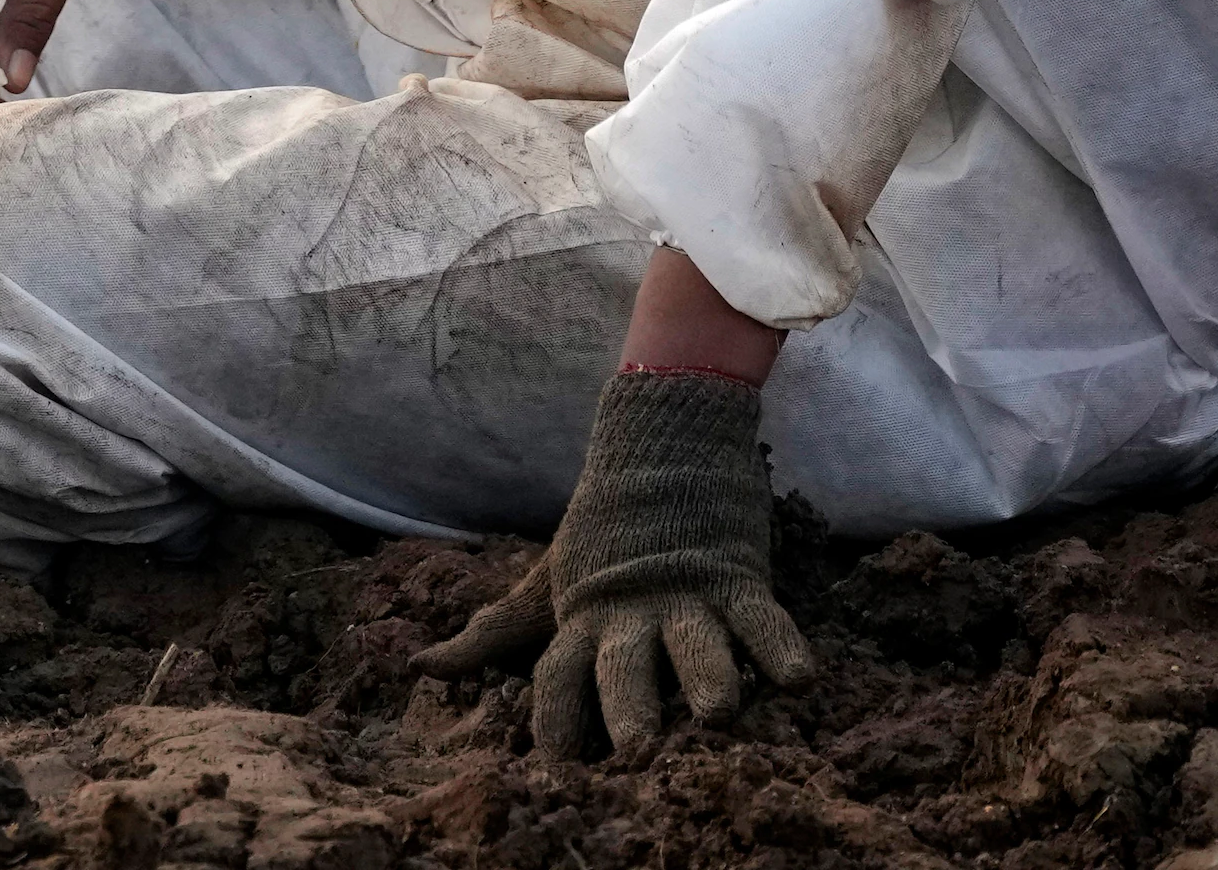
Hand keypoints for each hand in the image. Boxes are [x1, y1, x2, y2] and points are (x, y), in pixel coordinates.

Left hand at [419, 367, 817, 761]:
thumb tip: (420, 667)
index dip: (554, 725)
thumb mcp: (544, 584)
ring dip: (709, 678)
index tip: (555, 776)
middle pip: (627, 666)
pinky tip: (798, 679)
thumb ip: (489, 635)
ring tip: (717, 714)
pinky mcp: (737, 575)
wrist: (661, 441)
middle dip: (631, 707)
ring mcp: (687, 594)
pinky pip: (763, 617)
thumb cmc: (601, 535)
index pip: (557, 676)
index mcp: (580, 619)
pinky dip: (781, 645)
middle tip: (636, 751)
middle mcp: (631, 614)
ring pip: (699, 643)